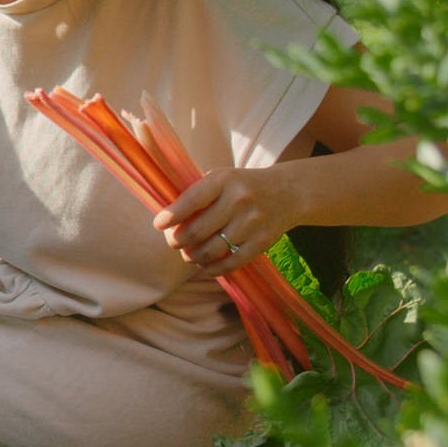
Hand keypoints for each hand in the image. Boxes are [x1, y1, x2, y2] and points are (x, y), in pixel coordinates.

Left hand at [152, 166, 297, 278]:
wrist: (288, 192)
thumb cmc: (242, 186)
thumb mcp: (222, 178)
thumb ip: (198, 194)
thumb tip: (168, 219)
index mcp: (224, 180)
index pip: (192, 200)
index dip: (172, 215)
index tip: (159, 224)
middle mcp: (239, 200)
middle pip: (198, 230)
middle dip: (178, 240)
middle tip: (173, 242)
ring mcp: (252, 222)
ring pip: (212, 250)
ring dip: (193, 256)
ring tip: (188, 254)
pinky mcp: (262, 242)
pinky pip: (231, 263)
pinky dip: (213, 268)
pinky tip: (204, 266)